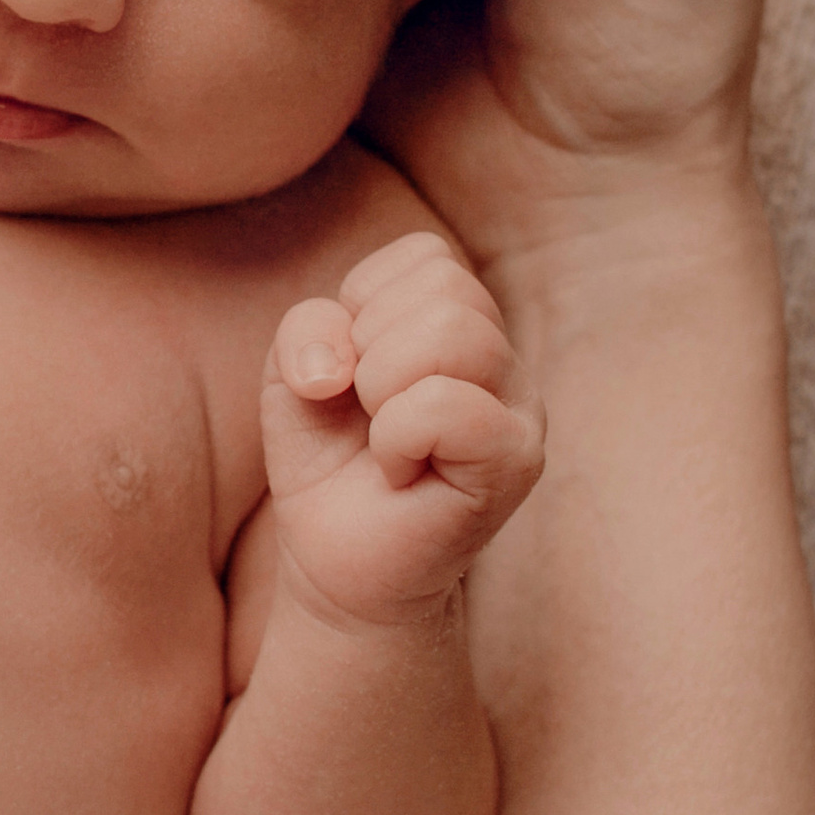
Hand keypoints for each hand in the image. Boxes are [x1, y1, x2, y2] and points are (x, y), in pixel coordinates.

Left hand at [260, 233, 545, 628]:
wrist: (336, 558)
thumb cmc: (327, 462)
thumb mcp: (293, 376)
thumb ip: (307, 329)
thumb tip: (343, 359)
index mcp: (463, 322)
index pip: (426, 255)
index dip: (362, 305)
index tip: (354, 370)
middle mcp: (505, 357)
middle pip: (445, 286)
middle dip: (372, 346)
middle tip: (367, 412)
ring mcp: (522, 409)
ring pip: (454, 331)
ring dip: (383, 389)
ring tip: (383, 441)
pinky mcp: (518, 461)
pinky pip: (451, 406)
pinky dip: (398, 437)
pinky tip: (399, 471)